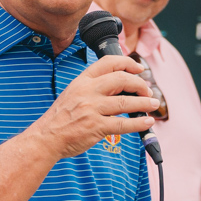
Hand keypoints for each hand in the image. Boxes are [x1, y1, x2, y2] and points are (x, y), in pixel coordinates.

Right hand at [29, 54, 157, 158]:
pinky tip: (147, 121)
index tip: (139, 68)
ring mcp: (92, 109)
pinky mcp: (96, 127)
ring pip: (126, 102)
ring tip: (153, 104)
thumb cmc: (61, 117)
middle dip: (140, 84)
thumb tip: (121, 85)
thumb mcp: (74, 93)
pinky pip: (123, 124)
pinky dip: (138, 123)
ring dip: (144, 103)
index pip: (108, 62)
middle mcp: (87, 92)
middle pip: (122, 79)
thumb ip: (94, 87)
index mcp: (82, 80)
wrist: (46, 138)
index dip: (128, 63)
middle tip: (148, 91)